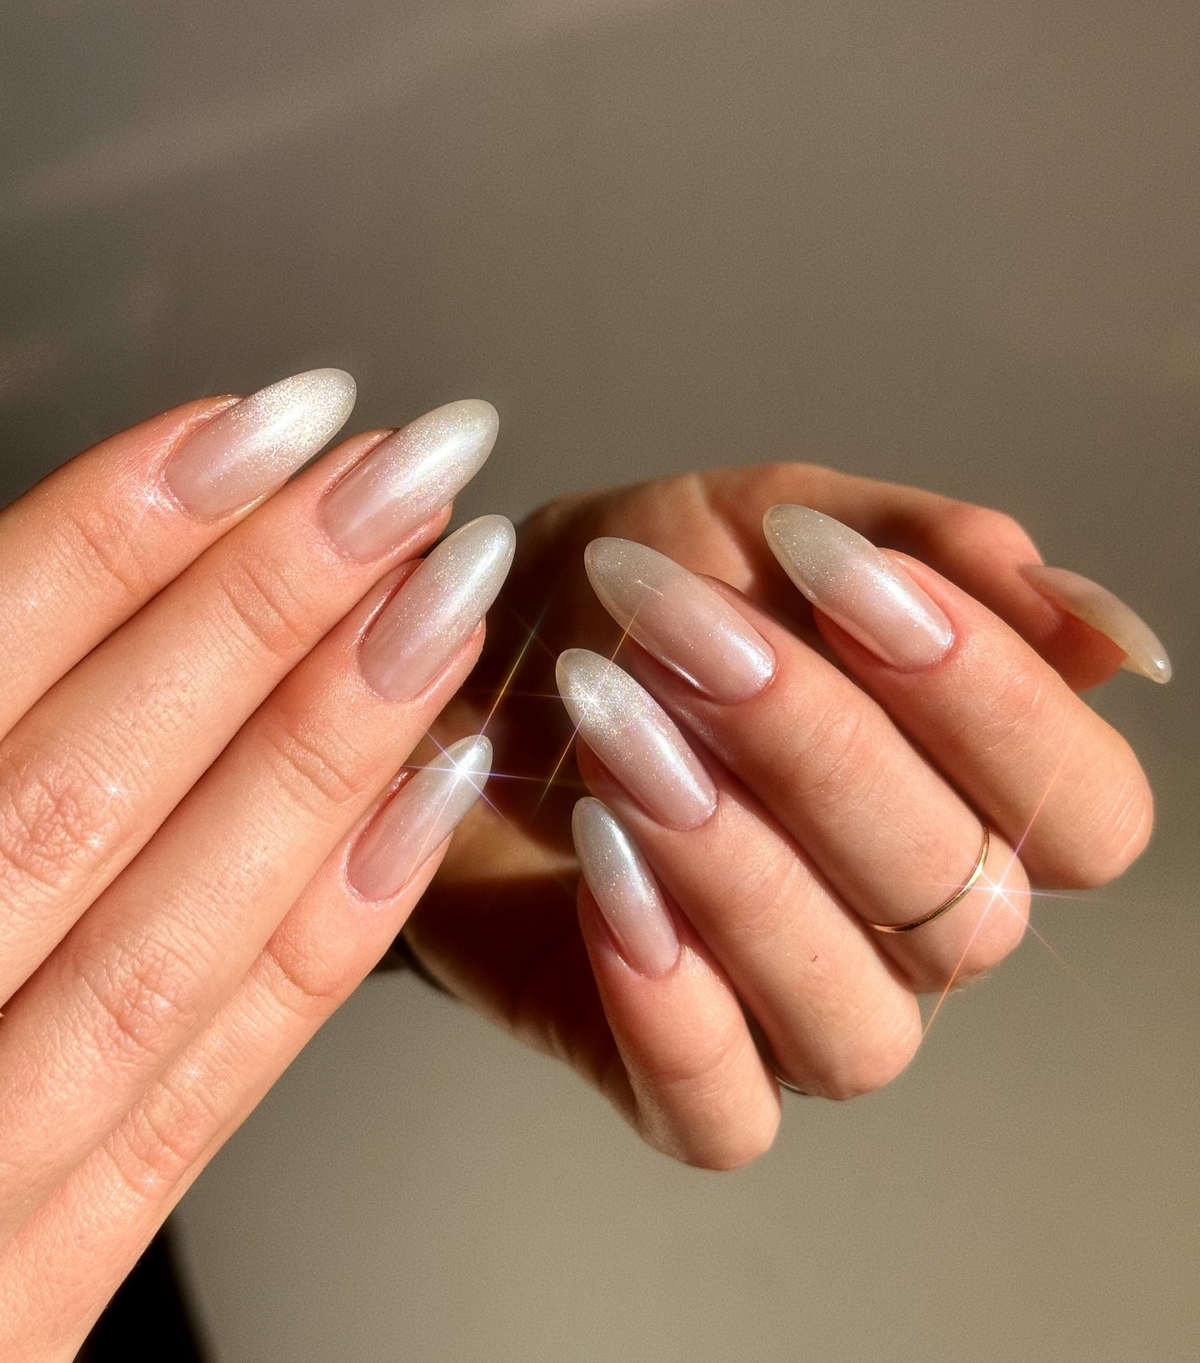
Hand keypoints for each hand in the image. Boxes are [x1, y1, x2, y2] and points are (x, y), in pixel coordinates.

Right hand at [0, 371, 509, 1360]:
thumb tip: (65, 566)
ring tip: (444, 600)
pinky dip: (325, 939)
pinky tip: (426, 799)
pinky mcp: (35, 1285)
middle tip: (401, 477)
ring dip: (325, 748)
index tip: (260, 427)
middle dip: (260, 614)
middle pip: (84, 787)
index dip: (114, 540)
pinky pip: (200, 1094)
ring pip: (169, 932)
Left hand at [410, 464, 1166, 1168]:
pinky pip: (723, 1115)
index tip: (848, 576)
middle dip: (821, 753)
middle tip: (687, 634)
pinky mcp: (678, 1083)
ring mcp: (802, 1020)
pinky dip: (670, 1005)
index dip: (996, 704)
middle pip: (966, 912)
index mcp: (973, 800)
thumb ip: (930, 552)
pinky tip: (604, 875)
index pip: (1088, 813)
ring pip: (855, 1025)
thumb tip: (1093, 625)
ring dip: (735, 867)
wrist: (464, 666)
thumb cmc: (631, 600)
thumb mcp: (769, 525)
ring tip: (615, 730)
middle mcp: (915, 930)